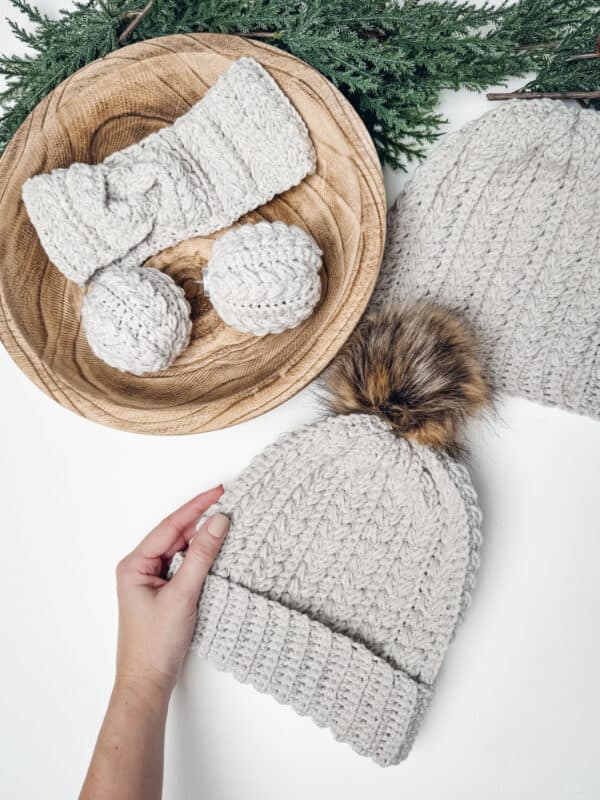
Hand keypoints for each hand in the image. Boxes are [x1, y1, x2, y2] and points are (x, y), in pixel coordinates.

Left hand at [114, 486, 229, 699]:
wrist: (147, 684)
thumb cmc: (155, 644)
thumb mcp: (183, 595)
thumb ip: (201, 556)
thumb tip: (218, 522)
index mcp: (134, 564)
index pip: (171, 525)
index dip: (196, 506)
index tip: (220, 491)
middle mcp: (140, 567)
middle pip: (176, 535)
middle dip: (202, 520)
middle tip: (230, 503)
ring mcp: (151, 580)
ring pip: (182, 550)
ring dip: (203, 540)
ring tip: (229, 524)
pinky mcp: (164, 592)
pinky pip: (184, 566)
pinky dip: (201, 558)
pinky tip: (218, 553)